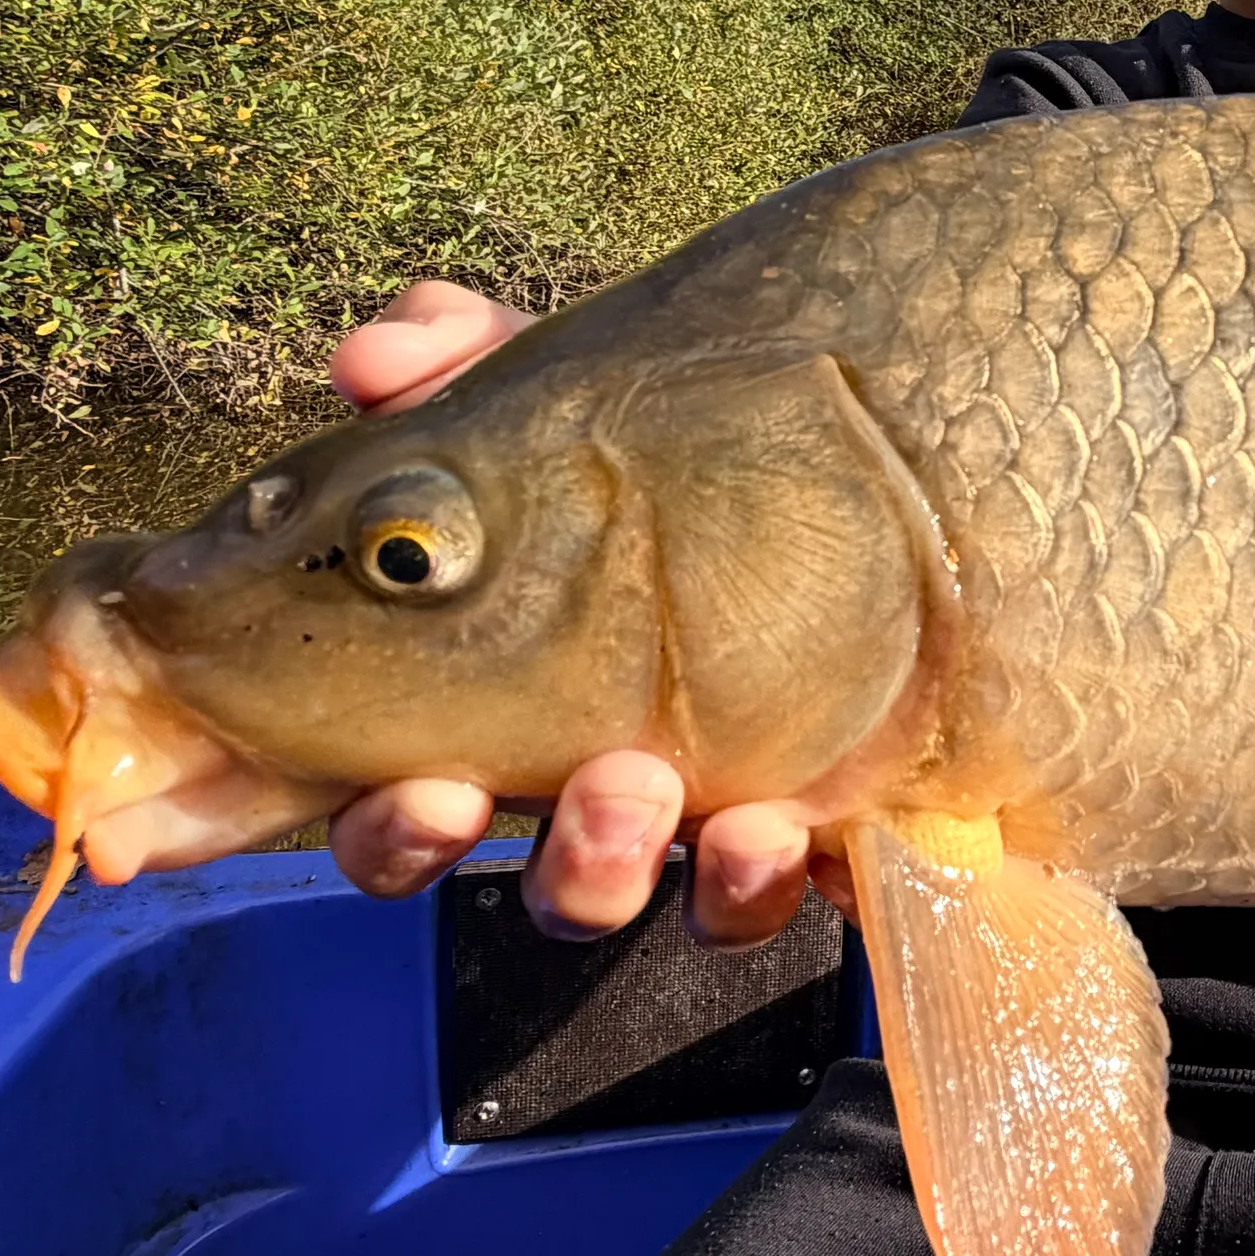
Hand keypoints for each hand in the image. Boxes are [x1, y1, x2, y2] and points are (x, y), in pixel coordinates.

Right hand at [317, 283, 858, 948]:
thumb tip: (375, 355)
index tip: (383, 798)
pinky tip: (774, 831)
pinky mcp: (792, 837)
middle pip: (441, 847)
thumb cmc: (688, 449)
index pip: (380, 781)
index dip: (369, 818)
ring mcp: (676, 815)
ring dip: (597, 862)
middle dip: (436, 840)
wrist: (885, 470)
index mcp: (485, 682)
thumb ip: (473, 355)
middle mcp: (562, 767)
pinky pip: (751, 900)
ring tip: (639, 795)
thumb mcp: (584, 391)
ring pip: (597, 889)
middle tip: (459, 798)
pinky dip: (750, 881)